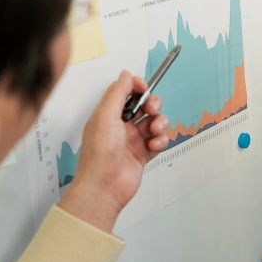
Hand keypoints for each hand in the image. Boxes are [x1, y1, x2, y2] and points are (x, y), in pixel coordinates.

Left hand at [58, 70, 168, 232]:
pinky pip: (159, 140)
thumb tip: (126, 73)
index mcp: (109, 114)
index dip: (137, 87)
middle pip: (144, 106)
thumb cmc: (100, 153)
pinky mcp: (144, 154)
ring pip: (155, 122)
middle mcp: (121, 125)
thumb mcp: (105, 116)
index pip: (126, 92)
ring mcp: (133, 140)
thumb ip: (117, 92)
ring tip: (154, 132)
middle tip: (152, 110)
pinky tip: (154, 146)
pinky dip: (161, 140)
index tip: (145, 88)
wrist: (104, 187)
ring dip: (160, 123)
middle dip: (153, 104)